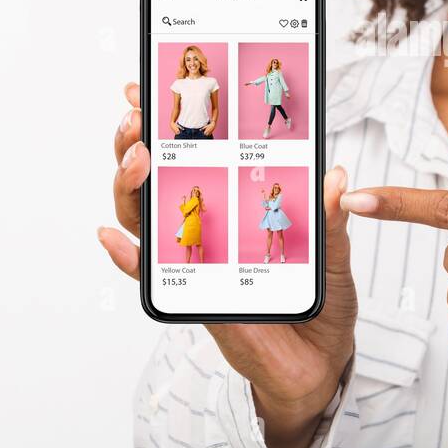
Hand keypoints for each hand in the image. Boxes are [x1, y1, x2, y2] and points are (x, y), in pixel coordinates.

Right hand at [99, 82, 358, 447]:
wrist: (320, 361)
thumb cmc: (321, 300)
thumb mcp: (334, 254)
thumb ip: (328, 219)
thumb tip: (334, 178)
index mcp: (235, 204)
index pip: (193, 154)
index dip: (166, 120)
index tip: (148, 87)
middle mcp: (205, 227)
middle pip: (154, 178)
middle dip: (137, 142)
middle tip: (138, 118)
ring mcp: (194, 260)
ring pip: (143, 218)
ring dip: (130, 187)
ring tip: (137, 160)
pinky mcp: (193, 297)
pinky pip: (151, 277)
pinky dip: (127, 258)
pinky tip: (113, 238)